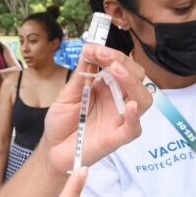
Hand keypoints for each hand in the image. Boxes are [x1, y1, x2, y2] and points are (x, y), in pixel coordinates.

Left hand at [42, 45, 152, 173]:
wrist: (53, 149)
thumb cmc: (61, 121)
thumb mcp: (67, 93)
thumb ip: (80, 75)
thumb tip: (89, 48)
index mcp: (107, 87)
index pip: (120, 65)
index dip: (109, 54)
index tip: (92, 48)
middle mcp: (118, 100)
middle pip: (137, 77)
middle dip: (122, 62)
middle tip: (102, 55)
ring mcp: (120, 119)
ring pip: (143, 99)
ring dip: (132, 82)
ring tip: (116, 70)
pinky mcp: (117, 138)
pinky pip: (133, 128)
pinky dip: (135, 117)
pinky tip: (130, 106)